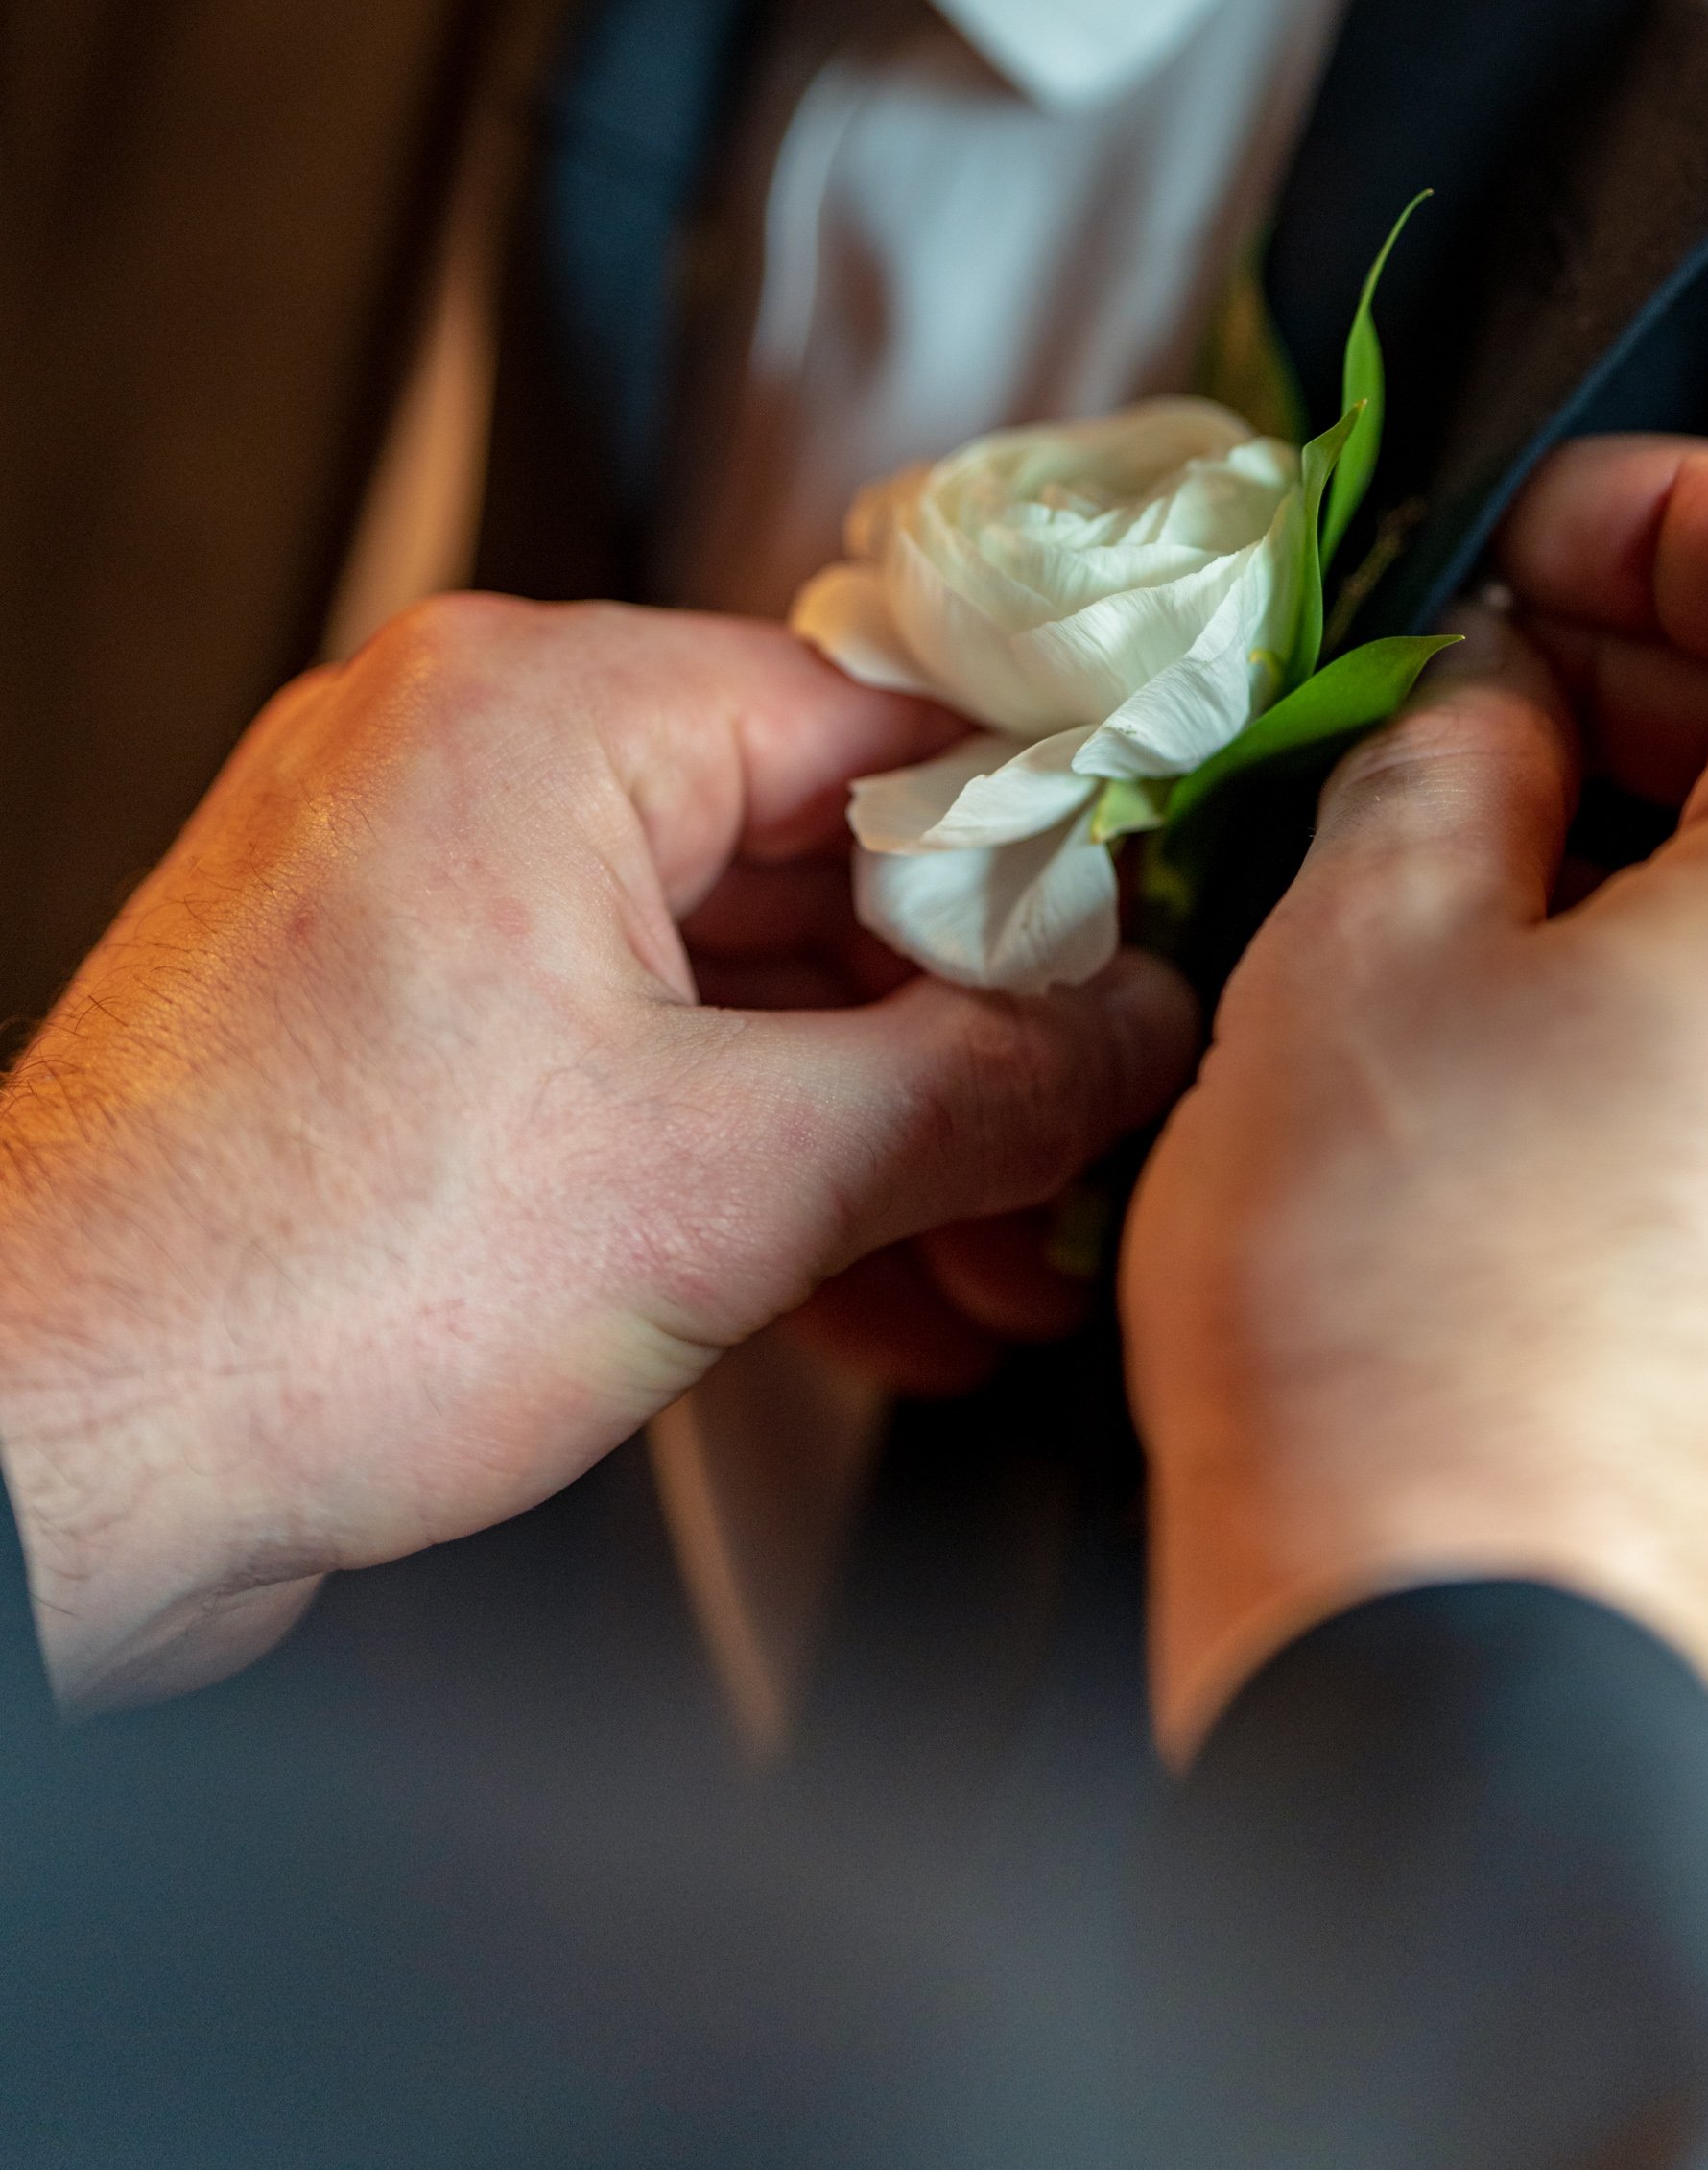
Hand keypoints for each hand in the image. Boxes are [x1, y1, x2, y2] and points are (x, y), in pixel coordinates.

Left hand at [0, 596, 1194, 1707]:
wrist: (49, 1459)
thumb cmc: (287, 1286)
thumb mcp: (732, 1186)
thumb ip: (982, 1090)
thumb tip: (1129, 1037)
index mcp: (539, 711)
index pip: (880, 723)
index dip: (1041, 863)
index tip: (1137, 966)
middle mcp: (461, 762)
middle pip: (805, 859)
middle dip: (958, 1045)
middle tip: (1075, 1155)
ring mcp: (411, 893)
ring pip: (717, 975)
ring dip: (865, 1129)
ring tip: (984, 1266)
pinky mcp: (386, 1026)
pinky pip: (619, 1047)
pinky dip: (739, 1156)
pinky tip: (859, 1292)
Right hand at [1123, 437, 1707, 1757]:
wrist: (1447, 1695)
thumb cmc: (1390, 1320)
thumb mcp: (1360, 940)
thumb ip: (1454, 744)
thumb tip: (1505, 697)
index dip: (1678, 507)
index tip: (1533, 548)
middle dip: (1656, 689)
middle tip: (1459, 713)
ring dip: (1681, 857)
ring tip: (1469, 898)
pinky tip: (1544, 1072)